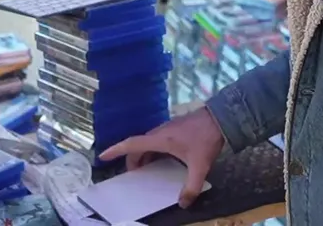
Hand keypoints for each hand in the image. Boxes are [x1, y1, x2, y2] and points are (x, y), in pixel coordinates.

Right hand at [98, 107, 225, 207]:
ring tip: (146, 170)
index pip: (131, 144)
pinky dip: (152, 151)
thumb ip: (192, 186)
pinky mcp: (174, 128)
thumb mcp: (200, 166)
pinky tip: (162, 160)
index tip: (102, 156)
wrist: (220, 118)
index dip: (116, 150)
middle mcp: (159, 133)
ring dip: (142, 155)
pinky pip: (156, 140)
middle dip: (132, 159)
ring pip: (147, 142)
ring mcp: (166, 129)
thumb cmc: (206, 139)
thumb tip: (183, 203)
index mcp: (160, 140)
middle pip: (137, 145)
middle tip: (133, 175)